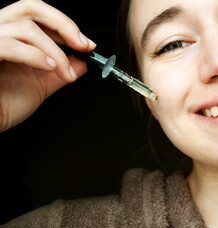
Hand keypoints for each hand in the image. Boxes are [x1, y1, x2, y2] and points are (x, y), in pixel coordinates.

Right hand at [0, 0, 95, 131]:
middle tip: (83, 45)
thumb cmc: (5, 104)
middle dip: (63, 26)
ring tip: (64, 72)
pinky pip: (9, 45)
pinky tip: (49, 67)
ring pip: (26, 28)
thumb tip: (84, 61)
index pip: (38, 14)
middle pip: (31, 7)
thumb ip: (62, 69)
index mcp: (12, 35)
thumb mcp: (42, 83)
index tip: (86, 44)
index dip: (65, 25)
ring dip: (55, 51)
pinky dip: (34, 55)